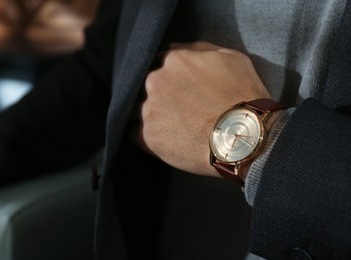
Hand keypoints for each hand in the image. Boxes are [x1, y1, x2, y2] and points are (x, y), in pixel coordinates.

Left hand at [133, 41, 269, 176]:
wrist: (242, 138)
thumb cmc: (242, 97)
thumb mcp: (231, 59)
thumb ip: (199, 49)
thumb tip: (174, 48)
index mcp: (173, 61)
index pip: (160, 65)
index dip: (169, 79)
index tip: (177, 90)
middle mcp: (155, 81)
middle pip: (146, 87)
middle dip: (159, 95)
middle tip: (176, 110)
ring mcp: (149, 109)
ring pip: (138, 109)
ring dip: (151, 115)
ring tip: (169, 126)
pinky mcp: (147, 136)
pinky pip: (134, 133)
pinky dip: (145, 135)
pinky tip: (162, 138)